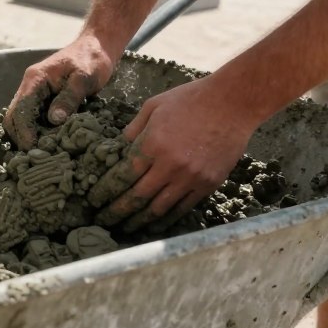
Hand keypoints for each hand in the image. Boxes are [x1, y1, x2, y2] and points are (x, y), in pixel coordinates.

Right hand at [2, 35, 116, 149]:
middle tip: (36, 157)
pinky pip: (31, 117)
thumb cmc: (92, 60)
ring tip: (41, 152)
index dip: (24, 133)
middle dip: (21, 138)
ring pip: (20, 118)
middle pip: (13, 117)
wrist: (96, 46)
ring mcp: (34, 92)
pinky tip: (47, 141)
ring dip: (27, 135)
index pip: (20, 111)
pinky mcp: (42, 98)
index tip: (34, 151)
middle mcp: (29, 86)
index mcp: (35, 79)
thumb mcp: (84, 79)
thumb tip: (54, 121)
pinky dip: (35, 130)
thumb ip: (69, 99)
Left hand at [88, 75, 259, 232]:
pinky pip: (183, 208)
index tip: (93, 200)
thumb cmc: (190, 100)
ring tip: (125, 228)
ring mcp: (191, 177)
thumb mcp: (153, 106)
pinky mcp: (208, 184)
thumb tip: (116, 149)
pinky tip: (154, 224)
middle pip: (137, 197)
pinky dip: (166, 219)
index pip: (121, 176)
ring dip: (139, 221)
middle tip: (103, 221)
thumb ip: (133, 130)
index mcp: (152, 144)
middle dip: (116, 212)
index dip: (105, 191)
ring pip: (159, 208)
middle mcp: (170, 165)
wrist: (233, 103)